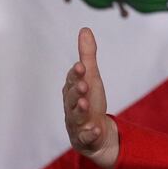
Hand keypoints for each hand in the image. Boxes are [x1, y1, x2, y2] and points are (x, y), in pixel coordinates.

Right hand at [63, 27, 118, 168]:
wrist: (96, 133)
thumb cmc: (91, 101)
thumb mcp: (92, 77)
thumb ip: (88, 56)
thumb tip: (85, 29)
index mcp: (72, 91)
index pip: (73, 81)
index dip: (76, 74)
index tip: (81, 66)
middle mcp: (71, 107)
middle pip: (71, 99)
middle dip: (76, 92)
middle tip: (84, 86)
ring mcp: (77, 124)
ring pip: (76, 117)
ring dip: (80, 110)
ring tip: (85, 104)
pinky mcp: (85, 139)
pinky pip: (86, 137)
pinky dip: (90, 133)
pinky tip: (96, 128)